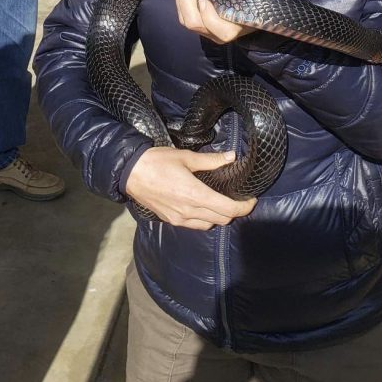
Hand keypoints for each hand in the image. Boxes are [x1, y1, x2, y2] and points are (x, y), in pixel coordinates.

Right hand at [124, 146, 255, 227]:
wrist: (129, 173)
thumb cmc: (157, 161)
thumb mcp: (185, 157)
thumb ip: (211, 160)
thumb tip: (231, 157)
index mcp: (195, 195)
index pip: (228, 209)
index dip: (244, 207)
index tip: (251, 199)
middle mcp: (189, 211)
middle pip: (222, 219)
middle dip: (235, 211)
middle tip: (239, 199)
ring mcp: (179, 219)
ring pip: (209, 225)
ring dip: (219, 216)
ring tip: (222, 203)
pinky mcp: (171, 220)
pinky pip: (195, 225)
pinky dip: (205, 219)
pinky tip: (204, 207)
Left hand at [176, 0, 276, 44]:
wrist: (260, 5)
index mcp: (233, 28)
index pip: (212, 25)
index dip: (205, 10)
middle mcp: (218, 34)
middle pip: (192, 23)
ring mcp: (208, 31)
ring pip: (185, 20)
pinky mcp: (202, 25)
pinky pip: (185, 16)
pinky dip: (183, 0)